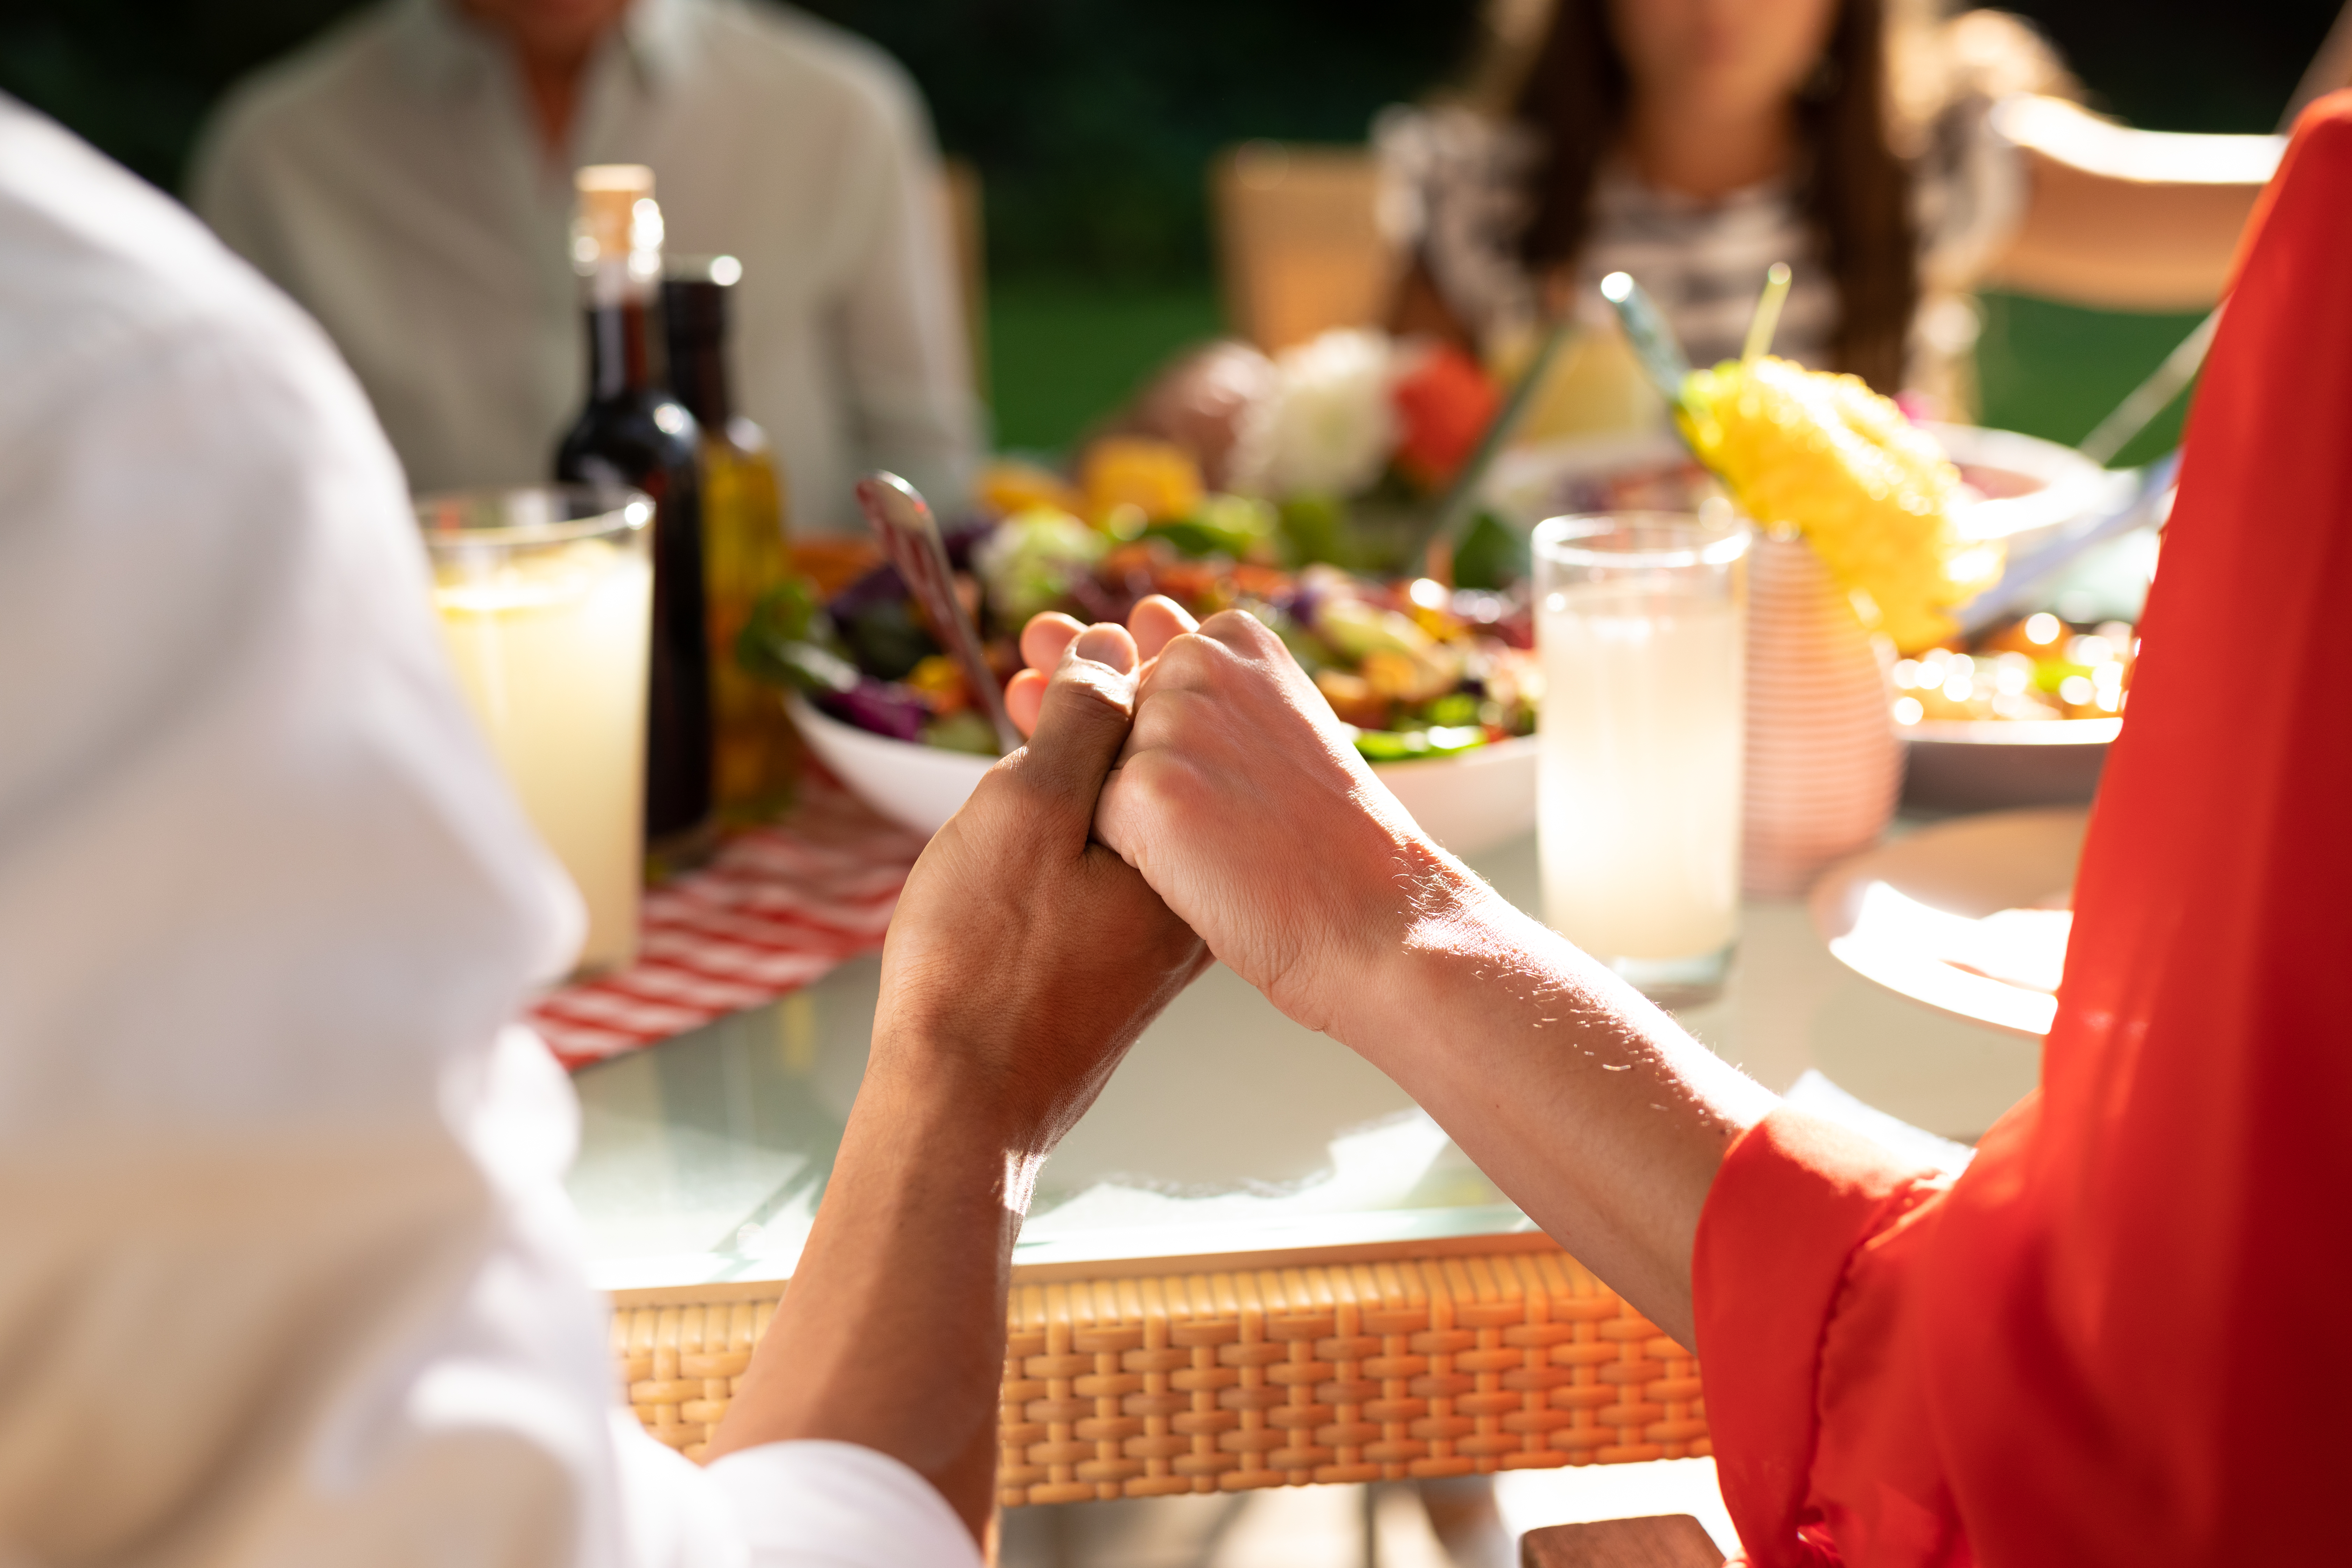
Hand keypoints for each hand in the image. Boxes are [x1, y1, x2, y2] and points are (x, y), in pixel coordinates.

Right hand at [710, 630, 1206, 1527]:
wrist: (962, 1103)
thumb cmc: (988, 961)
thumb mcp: (1030, 810)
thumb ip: (1081, 722)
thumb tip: (1113, 656)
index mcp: (1188, 849)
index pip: (1172, 723)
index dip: (1115, 656)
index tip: (1054, 625)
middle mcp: (1186, 890)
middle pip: (1151, 762)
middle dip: (1092, 695)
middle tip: (1031, 648)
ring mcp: (1150, 930)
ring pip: (1121, 810)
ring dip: (1073, 750)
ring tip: (1021, 698)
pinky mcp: (1110, 960)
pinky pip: (1101, 860)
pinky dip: (1067, 814)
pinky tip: (1025, 791)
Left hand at [1012, 599, 1463, 1037]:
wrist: (1375, 919)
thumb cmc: (1321, 839)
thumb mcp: (1270, 730)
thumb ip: (1198, 688)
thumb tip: (1075, 639)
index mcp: (1234, 637)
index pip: (1145, 680)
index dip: (1181, 752)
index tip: (1240, 786)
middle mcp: (1198, 658)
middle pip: (1111, 724)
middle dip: (1150, 781)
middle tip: (1235, 823)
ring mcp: (1168, 720)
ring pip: (1094, 772)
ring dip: (1139, 820)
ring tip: (1222, 845)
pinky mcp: (1143, 788)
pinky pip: (1092, 820)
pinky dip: (1133, 858)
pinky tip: (1196, 871)